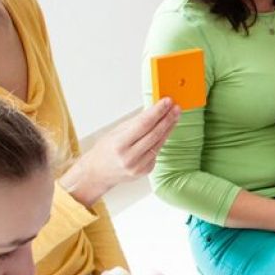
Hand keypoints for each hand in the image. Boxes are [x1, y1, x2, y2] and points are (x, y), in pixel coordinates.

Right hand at [64, 100, 180, 205]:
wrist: (98, 172)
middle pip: (155, 134)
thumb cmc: (105, 150)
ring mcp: (139, 166)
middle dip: (167, 119)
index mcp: (119, 145)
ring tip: (174, 116)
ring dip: (168, 128)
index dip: (157, 112)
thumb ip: (135, 122)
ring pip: (159, 143)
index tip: (167, 102)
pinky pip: (157, 152)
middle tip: (175, 108)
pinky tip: (164, 131)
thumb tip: (153, 110)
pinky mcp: (146, 170)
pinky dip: (161, 140)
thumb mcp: (115, 132)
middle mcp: (129, 157)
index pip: (144, 124)